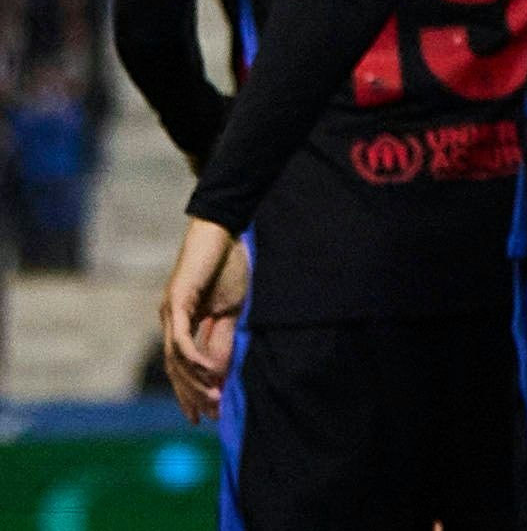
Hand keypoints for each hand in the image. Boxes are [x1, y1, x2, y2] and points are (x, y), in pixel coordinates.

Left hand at [158, 217, 246, 422]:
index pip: (183, 366)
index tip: (205, 415)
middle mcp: (170, 322)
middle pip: (176, 369)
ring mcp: (170, 313)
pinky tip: (206, 371)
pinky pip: (182, 338)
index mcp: (182, 324)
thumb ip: (223, 339)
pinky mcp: (176, 302)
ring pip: (177, 359)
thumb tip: (219, 370)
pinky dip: (193, 357)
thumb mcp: (230, 310)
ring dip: (195, 381)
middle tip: (206, 417)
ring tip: (214, 398)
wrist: (224, 233)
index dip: (191, 391)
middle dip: (191, 395)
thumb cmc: (227, 267)